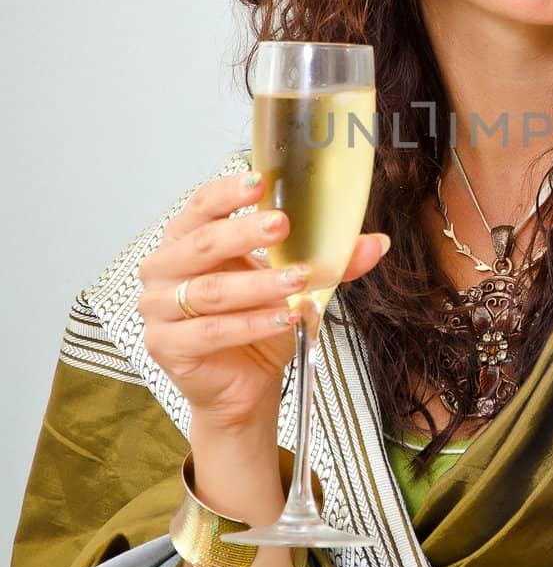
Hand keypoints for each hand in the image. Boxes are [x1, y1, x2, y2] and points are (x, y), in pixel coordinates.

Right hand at [137, 171, 387, 434]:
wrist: (244, 385)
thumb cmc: (258, 323)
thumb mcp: (294, 284)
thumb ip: (331, 262)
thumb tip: (379, 242)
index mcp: (187, 239)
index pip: (201, 206)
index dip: (228, 193)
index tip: (261, 181)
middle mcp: (164, 269)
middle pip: (203, 243)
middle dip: (245, 233)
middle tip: (283, 225)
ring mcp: (158, 308)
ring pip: (211, 291)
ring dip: (259, 284)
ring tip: (298, 280)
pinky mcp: (165, 345)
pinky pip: (212, 331)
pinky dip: (252, 324)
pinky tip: (285, 319)